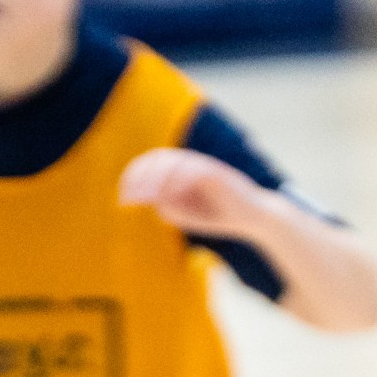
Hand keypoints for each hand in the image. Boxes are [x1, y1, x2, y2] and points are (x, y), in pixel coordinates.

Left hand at [121, 147, 267, 240]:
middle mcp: (192, 164)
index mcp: (181, 171)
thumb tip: (150, 200)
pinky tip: (167, 196)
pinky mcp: (219, 174)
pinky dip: (178, 182)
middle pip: (159, 158)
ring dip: (155, 180)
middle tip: (128, 197)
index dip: (133, 177)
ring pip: (175, 162)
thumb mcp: (184, 216)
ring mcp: (206, 166)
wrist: (253, 218)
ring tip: (143, 197)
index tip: (124, 199)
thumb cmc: (217, 215)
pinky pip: (195, 172)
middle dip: (139, 176)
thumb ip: (166, 207)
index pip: (151, 163)